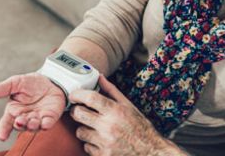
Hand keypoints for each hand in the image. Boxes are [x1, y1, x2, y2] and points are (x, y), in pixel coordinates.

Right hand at [0, 73, 66, 140]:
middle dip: (20, 125)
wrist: (51, 80)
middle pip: (20, 125)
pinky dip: (46, 125)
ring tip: (32, 120)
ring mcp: (37, 118)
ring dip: (32, 125)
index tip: (2, 136)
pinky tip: (44, 123)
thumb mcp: (14, 83)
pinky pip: (47, 124)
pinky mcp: (50, 118)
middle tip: (19, 121)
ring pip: (33, 127)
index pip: (6, 122)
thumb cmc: (30, 83)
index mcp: (14, 110)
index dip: (3, 130)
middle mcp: (24, 117)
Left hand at [69, 75, 184, 155]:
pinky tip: (100, 140)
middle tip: (80, 110)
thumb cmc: (139, 127)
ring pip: (79, 131)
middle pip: (78, 114)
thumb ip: (111, 91)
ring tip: (95, 127)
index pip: (90, 98)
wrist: (150, 150)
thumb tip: (99, 77)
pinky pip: (86, 146)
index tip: (74, 95)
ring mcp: (104, 142)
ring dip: (84, 128)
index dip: (78, 94)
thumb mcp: (128, 105)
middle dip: (76, 110)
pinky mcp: (102, 155)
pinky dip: (90, 143)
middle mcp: (109, 126)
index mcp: (116, 111)